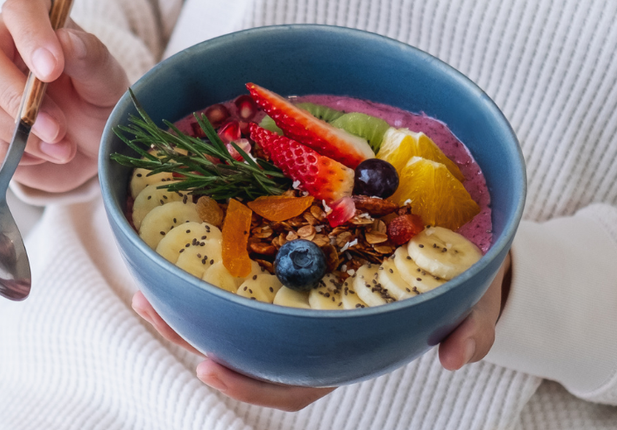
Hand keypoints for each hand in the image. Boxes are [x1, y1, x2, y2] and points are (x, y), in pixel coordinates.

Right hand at [0, 0, 127, 192]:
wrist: (87, 144)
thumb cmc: (94, 100)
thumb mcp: (106, 79)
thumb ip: (89, 56)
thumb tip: (65, 41)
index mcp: (32, 19)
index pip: (19, 10)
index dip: (32, 37)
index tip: (52, 70)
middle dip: (17, 98)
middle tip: (57, 128)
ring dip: (20, 133)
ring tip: (61, 146)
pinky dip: (10, 152)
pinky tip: (39, 152)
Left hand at [129, 252, 511, 411]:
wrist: (461, 232)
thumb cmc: (461, 274)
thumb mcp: (472, 293)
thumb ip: (470, 324)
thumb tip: (458, 355)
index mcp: (347, 346)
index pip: (293, 382)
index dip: (250, 384)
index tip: (209, 366)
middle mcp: (311, 327)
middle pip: (244, 349)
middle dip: (192, 338)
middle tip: (154, 312)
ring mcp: (295, 294)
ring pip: (231, 313)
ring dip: (184, 303)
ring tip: (144, 286)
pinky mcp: (288, 254)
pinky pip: (239, 264)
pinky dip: (205, 257)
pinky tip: (173, 241)